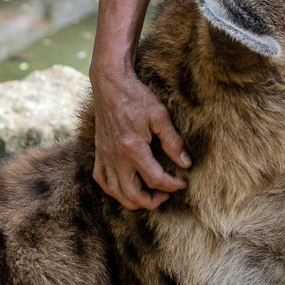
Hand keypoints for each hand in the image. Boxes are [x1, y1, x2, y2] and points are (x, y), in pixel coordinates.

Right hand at [91, 65, 187, 209]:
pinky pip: (101, 180)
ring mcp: (105, 157)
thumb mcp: (160, 116)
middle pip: (133, 195)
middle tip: (166, 194)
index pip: (155, 179)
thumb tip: (185, 163)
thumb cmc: (136, 97)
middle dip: (153, 201)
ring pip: (116, 193)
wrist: (110, 84)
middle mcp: (116, 158)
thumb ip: (173, 141)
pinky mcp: (99, 153)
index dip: (172, 186)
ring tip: (149, 194)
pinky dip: (113, 189)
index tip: (183, 183)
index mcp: (132, 149)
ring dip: (133, 200)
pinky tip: (125, 186)